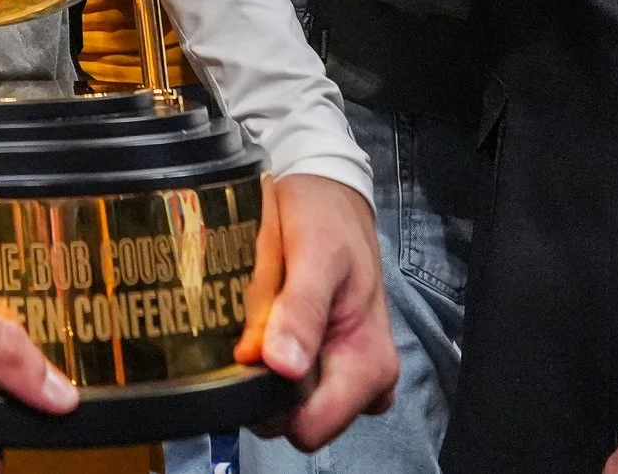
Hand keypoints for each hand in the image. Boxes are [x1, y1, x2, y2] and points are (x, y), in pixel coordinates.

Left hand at [238, 174, 396, 450]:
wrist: (325, 189)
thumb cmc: (327, 216)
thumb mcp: (316, 253)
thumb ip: (301, 310)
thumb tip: (283, 368)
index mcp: (369, 363)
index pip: (310, 427)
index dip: (270, 401)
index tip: (249, 357)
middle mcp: (360, 379)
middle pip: (290, 417)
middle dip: (261, 378)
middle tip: (254, 322)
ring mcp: (339, 370)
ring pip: (279, 396)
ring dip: (259, 361)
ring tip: (258, 312)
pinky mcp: (320, 357)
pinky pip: (279, 372)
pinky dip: (262, 351)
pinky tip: (259, 317)